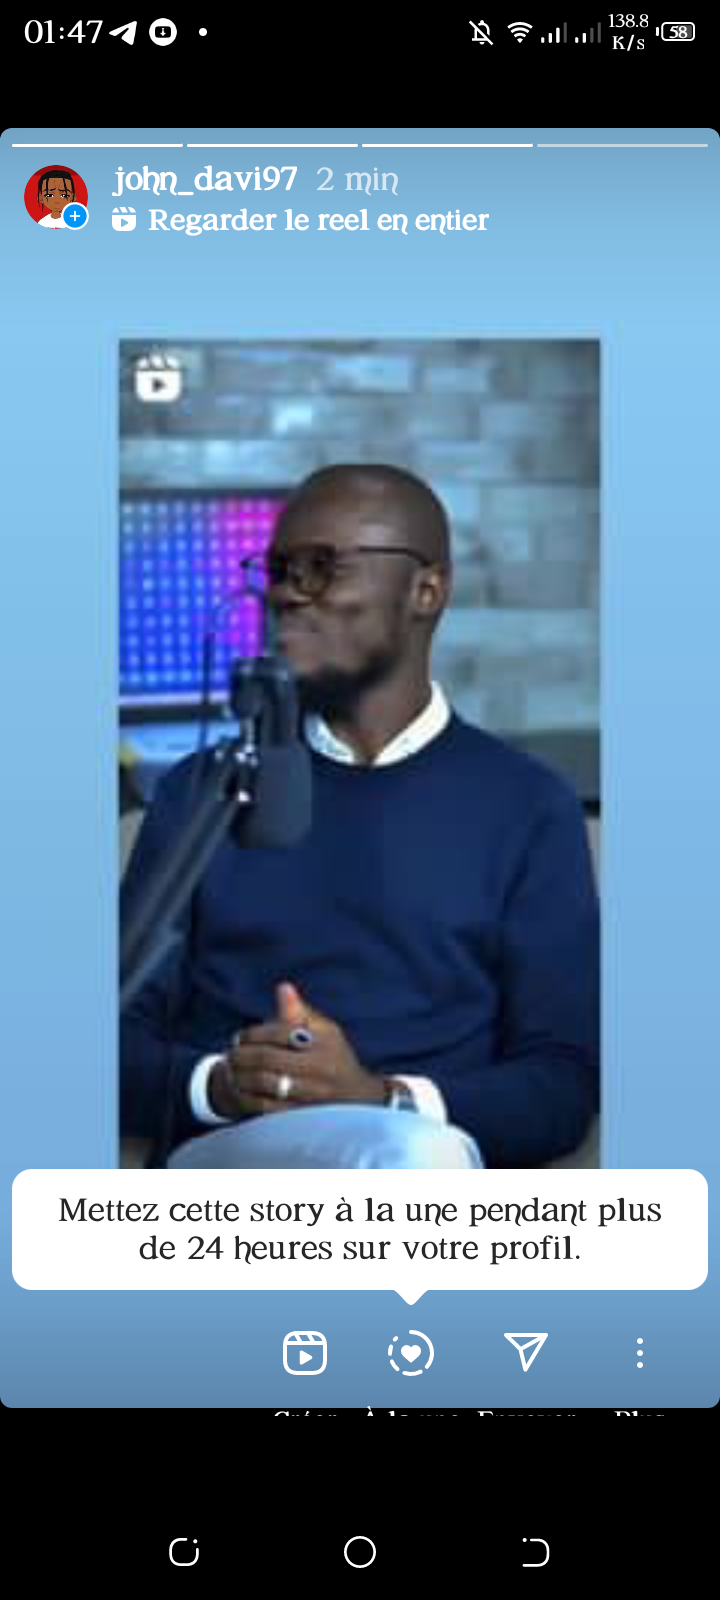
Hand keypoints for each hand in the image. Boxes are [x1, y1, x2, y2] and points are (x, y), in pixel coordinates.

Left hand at [207, 982, 384, 1118]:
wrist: (358, 1099)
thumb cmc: (336, 1058)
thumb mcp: (326, 1032)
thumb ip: (301, 1012)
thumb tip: (282, 988)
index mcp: (324, 1044)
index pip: (281, 1032)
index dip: (254, 1034)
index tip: (239, 1037)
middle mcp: (320, 1070)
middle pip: (269, 1059)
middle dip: (243, 1056)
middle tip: (230, 1054)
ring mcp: (312, 1095)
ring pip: (266, 1083)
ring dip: (241, 1076)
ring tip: (231, 1072)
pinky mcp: (302, 1116)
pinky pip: (268, 1108)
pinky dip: (249, 1098)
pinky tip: (240, 1091)